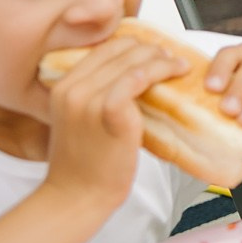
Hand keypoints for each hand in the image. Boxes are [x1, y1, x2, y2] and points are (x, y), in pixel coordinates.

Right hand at [43, 32, 182, 209]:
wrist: (76, 196)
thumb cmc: (83, 166)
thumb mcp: (79, 121)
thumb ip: (95, 96)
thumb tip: (129, 77)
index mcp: (62, 86)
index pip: (104, 48)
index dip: (133, 46)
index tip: (153, 53)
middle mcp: (72, 87)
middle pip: (120, 48)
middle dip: (150, 49)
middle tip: (171, 59)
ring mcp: (88, 98)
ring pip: (133, 60)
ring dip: (162, 58)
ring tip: (178, 66)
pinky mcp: (109, 110)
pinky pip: (139, 77)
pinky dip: (160, 71)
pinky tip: (174, 74)